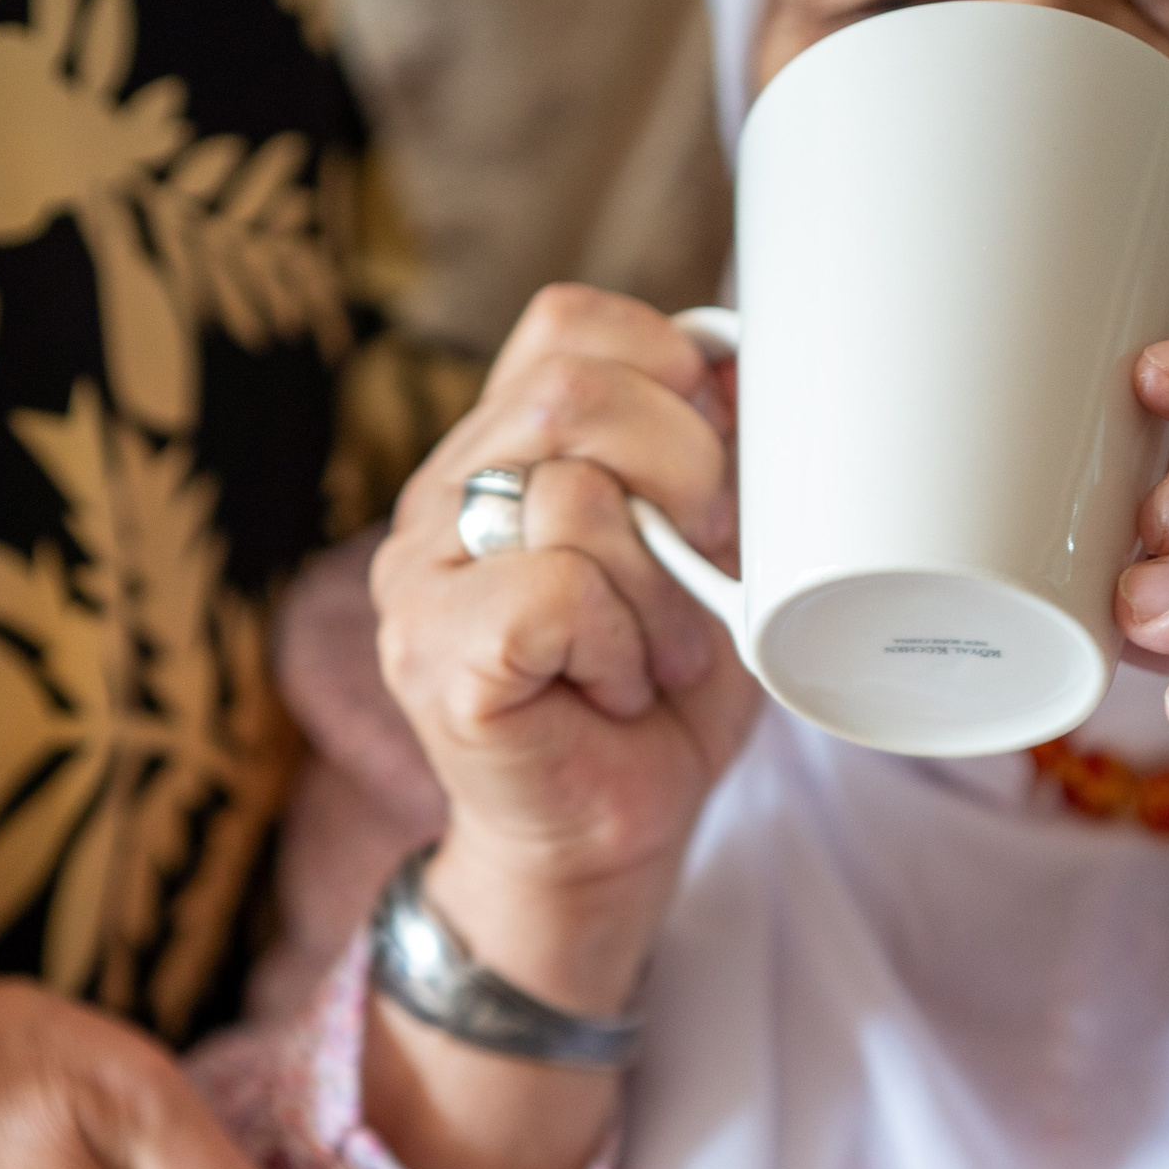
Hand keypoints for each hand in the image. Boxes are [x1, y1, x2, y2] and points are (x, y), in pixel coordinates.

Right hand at [370, 284, 760, 1013]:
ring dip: (661, 589)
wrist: (607, 844)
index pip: (566, 325)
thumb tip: (749, 365)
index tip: (718, 471)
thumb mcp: (713, 554)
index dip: (665, 370)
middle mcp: (438, 498)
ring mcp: (419, 576)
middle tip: (713, 561)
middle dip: (687, 469)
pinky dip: (616, 642)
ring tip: (660, 656)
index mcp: (498, 452)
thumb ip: (717, 453)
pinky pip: (552, 590)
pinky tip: (615, 687)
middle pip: (570, 390)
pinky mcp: (431, 652)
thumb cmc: (658, 699)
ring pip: (572, 495)